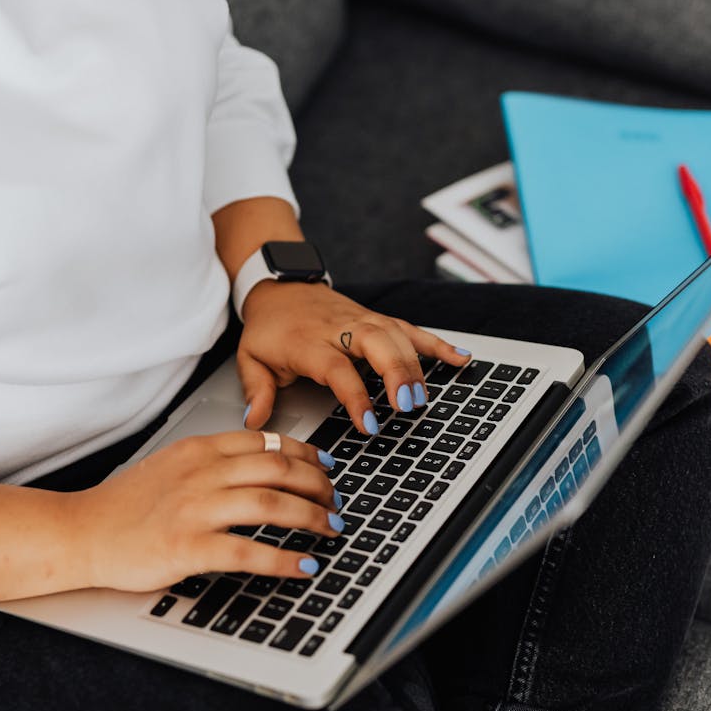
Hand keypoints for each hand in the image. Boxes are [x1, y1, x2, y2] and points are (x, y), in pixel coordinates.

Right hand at [69, 430, 341, 592]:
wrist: (81, 532)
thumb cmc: (124, 506)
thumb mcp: (170, 466)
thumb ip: (211, 462)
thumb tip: (260, 467)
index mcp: (199, 450)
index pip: (267, 442)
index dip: (306, 453)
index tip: (327, 466)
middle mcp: (201, 474)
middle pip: (279, 468)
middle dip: (319, 485)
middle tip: (336, 502)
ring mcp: (195, 510)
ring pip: (272, 503)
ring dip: (312, 517)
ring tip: (332, 529)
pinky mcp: (188, 547)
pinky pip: (249, 551)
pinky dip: (285, 559)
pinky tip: (306, 566)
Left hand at [238, 282, 472, 433]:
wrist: (279, 287)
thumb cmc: (269, 328)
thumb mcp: (250, 357)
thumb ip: (256, 390)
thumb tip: (256, 421)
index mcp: (309, 342)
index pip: (338, 369)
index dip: (356, 396)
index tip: (369, 424)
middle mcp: (340, 328)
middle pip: (376, 343)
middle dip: (396, 373)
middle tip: (408, 405)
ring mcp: (362, 320)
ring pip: (397, 335)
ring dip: (417, 365)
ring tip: (426, 397)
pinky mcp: (377, 319)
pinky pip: (411, 329)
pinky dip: (436, 344)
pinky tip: (460, 358)